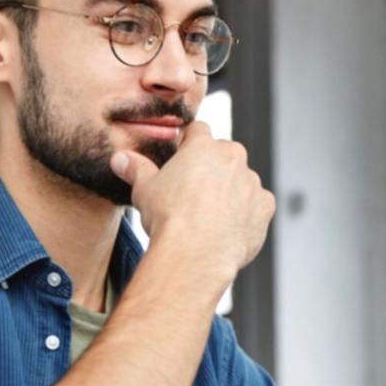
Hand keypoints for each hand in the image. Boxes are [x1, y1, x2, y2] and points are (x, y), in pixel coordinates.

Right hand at [110, 122, 274, 278]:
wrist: (195, 254)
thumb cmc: (168, 219)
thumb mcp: (144, 189)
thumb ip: (135, 169)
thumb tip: (119, 158)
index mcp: (204, 146)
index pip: (198, 131)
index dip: (189, 144)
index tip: (182, 160)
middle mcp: (233, 158)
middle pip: (223, 154)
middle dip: (211, 168)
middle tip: (193, 192)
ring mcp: (252, 182)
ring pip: (241, 180)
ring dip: (230, 191)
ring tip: (209, 216)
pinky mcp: (265, 206)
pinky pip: (257, 205)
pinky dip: (246, 213)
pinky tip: (227, 227)